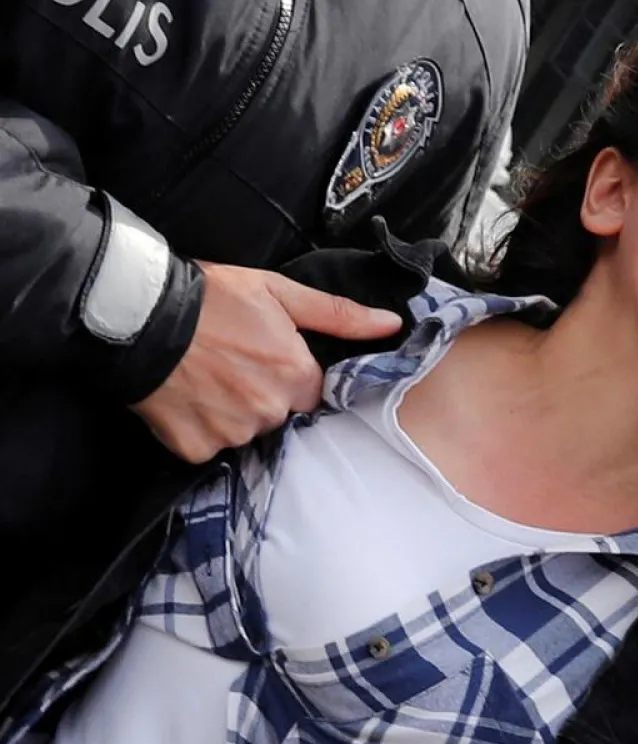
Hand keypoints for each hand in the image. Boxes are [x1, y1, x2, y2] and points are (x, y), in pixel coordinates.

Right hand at [131, 263, 402, 461]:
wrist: (139, 316)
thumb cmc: (213, 298)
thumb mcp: (281, 294)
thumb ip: (339, 315)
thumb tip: (392, 325)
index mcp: (297, 377)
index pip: (313, 392)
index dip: (292, 374)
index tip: (268, 356)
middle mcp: (269, 412)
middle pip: (280, 413)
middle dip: (263, 393)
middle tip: (233, 363)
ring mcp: (232, 433)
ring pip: (246, 431)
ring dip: (233, 412)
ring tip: (208, 377)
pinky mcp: (195, 449)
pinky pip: (210, 446)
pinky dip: (202, 428)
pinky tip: (190, 398)